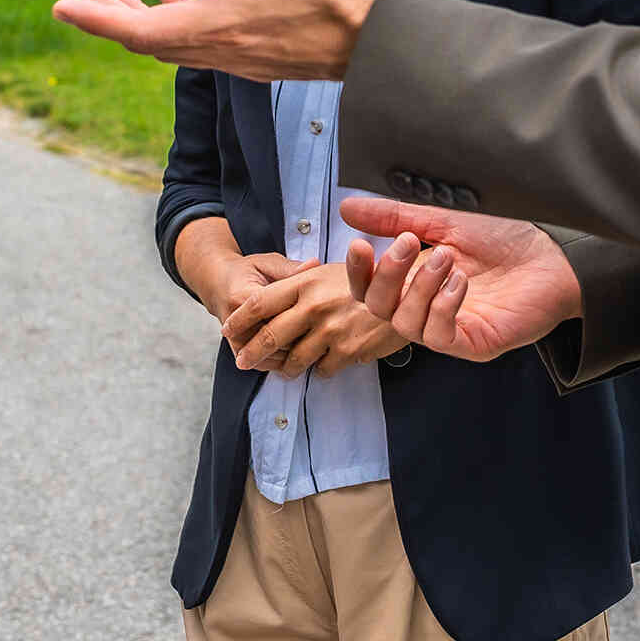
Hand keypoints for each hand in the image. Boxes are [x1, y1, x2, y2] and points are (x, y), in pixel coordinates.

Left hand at [50, 0, 384, 81]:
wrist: (387, 47)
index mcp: (223, 25)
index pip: (142, 31)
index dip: (98, 19)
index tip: (62, 5)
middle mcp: (222, 48)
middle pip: (145, 37)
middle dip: (104, 11)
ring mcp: (237, 55)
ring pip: (168, 40)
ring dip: (134, 14)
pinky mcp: (252, 53)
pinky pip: (194, 41)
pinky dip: (171, 18)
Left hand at [221, 256, 408, 377]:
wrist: (411, 289)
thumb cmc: (371, 276)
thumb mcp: (332, 270)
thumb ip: (302, 282)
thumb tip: (270, 297)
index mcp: (305, 281)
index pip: (259, 303)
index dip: (239, 319)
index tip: (228, 329)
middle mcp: (314, 306)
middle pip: (270, 336)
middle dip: (252, 353)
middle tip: (243, 362)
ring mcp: (331, 331)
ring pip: (295, 360)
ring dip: (287, 367)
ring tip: (286, 369)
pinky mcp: (349, 352)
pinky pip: (323, 370)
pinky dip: (321, 369)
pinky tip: (326, 362)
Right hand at [338, 198, 581, 363]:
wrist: (555, 252)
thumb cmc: (506, 236)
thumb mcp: (443, 220)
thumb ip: (396, 217)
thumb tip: (347, 208)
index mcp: (416, 280)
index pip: (369, 289)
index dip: (358, 272)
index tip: (359, 245)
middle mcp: (428, 308)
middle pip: (379, 309)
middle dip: (387, 275)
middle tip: (409, 244)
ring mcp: (450, 328)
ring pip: (406, 324)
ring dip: (420, 286)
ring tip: (447, 257)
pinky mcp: (474, 343)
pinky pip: (440, 336)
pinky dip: (443, 306)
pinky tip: (460, 282)